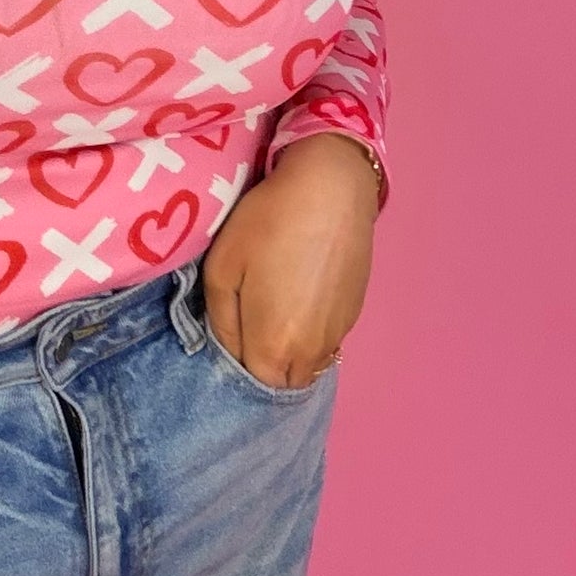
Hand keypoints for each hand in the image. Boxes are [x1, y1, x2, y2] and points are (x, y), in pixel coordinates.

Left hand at [201, 134, 380, 390]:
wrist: (329, 191)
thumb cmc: (266, 225)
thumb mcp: (221, 270)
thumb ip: (220, 323)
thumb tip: (230, 350)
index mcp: (274, 348)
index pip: (252, 384)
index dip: (236, 368)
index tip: (228, 339)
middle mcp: (312, 353)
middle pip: (283, 383)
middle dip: (264, 367)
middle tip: (247, 329)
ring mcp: (339, 335)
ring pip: (308, 365)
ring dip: (289, 355)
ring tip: (273, 314)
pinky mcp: (355, 314)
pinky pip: (326, 343)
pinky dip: (310, 336)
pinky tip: (300, 299)